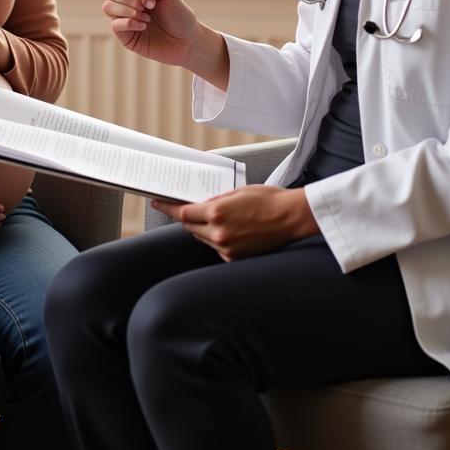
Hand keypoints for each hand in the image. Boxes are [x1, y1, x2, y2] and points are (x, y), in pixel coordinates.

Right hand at [103, 0, 229, 87]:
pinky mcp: (125, 36)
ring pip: (108, 7)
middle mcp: (128, 4)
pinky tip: (144, 26)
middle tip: (151, 5)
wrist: (187, 42)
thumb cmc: (179, 16)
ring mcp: (124, 20)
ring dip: (128, 9)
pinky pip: (115, 25)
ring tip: (147, 17)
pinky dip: (129, 22)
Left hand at [152, 185, 318, 260]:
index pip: (183, 213)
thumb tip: (200, 203)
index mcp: (217, 212)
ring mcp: (226, 248)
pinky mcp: (235, 257)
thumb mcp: (238, 191)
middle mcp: (219, 232)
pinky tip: (230, 230)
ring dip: (202, 228)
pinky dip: (217, 238)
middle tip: (188, 208)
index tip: (157, 203)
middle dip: (188, 217)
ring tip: (217, 218)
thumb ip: (216, 198)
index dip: (168, 208)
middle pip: (190, 227)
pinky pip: (217, 247)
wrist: (292, 218)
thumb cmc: (268, 200)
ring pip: (202, 238)